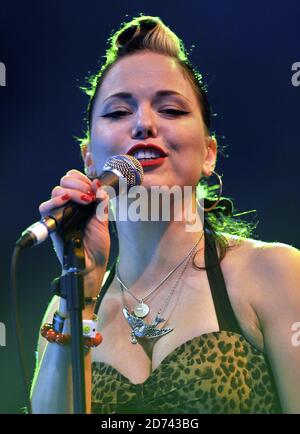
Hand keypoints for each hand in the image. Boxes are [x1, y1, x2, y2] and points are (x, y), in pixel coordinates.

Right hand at [39, 169, 110, 297]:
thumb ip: (101, 204)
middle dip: (78, 183)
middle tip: (89, 194)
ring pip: (56, 191)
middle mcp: (69, 206)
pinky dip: (55, 201)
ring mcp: (59, 214)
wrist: (91, 266)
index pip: (75, 181)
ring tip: (84, 199)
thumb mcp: (103, 222)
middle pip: (64, 182)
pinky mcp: (51, 224)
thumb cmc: (97, 247)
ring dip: (71, 191)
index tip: (94, 186)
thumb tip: (99, 186)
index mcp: (82, 203)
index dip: (83, 179)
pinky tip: (66, 200)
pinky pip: (46, 208)